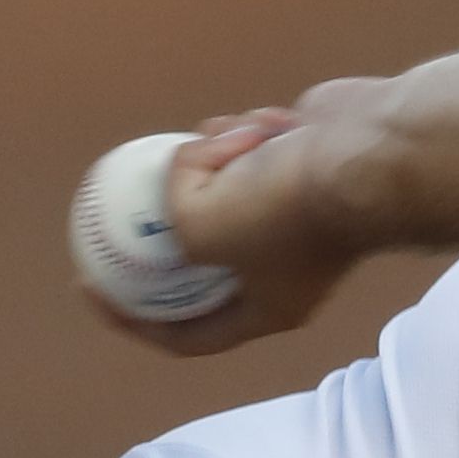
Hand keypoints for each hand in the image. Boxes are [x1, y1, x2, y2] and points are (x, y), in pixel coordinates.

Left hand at [81, 81, 386, 358]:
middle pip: (199, 257)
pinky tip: (257, 122)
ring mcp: (291, 212)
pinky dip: (241, 134)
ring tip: (224, 143)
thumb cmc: (290, 205)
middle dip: (164, 226)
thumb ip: (170, 219)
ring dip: (208, 161)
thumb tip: (173, 179)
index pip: (186, 335)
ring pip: (219, 188)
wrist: (369, 150)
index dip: (131, 320)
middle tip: (113, 206)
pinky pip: (247, 150)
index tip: (89, 285)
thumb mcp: (202, 227)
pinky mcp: (299, 164)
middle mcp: (279, 266)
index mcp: (264, 307)